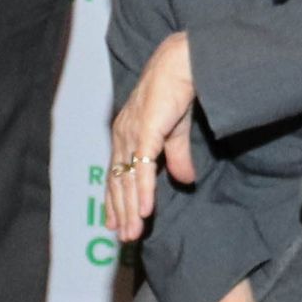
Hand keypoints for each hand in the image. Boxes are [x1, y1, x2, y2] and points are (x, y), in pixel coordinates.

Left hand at [103, 34, 197, 242]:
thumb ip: (177, 158)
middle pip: (117, 182)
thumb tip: (186, 181)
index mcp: (126, 135)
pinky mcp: (145, 131)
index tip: (115, 223)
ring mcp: (131, 134)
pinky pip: (142, 168)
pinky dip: (141, 191)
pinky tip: (144, 211)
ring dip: (129, 209)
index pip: (116, 174)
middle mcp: (122, 136)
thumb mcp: (177, 132)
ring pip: (127, 180)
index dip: (115, 200)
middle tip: (122, 237)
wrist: (182, 64)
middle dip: (119, 212)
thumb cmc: (177, 91)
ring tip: (132, 233)